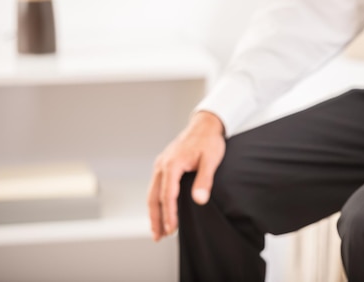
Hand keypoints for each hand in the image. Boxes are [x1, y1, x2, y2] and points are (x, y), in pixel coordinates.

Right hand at [147, 110, 225, 240]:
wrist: (205, 125)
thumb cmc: (209, 141)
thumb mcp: (211, 160)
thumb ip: (204, 180)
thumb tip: (199, 200)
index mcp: (172, 164)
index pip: (168, 195)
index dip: (169, 214)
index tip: (172, 229)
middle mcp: (162, 165)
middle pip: (154, 196)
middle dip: (155, 218)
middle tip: (158, 237)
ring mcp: (161, 164)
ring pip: (152, 192)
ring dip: (154, 211)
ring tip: (157, 230)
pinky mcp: (163, 164)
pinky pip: (156, 186)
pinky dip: (156, 200)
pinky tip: (160, 210)